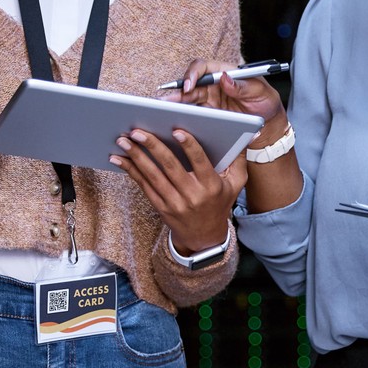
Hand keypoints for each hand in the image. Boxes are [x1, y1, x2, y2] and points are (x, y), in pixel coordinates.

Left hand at [110, 126, 239, 253]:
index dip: (189, 146)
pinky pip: (144, 186)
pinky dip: (131, 171)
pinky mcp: (161, 208)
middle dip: (153, 147)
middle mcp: (192, 196)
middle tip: (138, 131)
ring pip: (153, 176)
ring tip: (124, 140)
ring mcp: (174, 203)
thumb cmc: (219, 204)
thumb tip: (248, 134)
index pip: (200, 163)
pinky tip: (120, 159)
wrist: (204, 237)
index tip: (177, 130)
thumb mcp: (235, 184)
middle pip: (170, 167)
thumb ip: (239, 159)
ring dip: (136, 157)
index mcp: (211, 186)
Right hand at [175, 57, 288, 149]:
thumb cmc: (265, 102)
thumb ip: (243, 86)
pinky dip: (182, 115)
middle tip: (166, 102)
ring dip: (175, 104)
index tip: (188, 86)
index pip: (203, 67)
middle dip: (177, 92)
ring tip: (163, 111)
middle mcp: (213, 84)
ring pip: (187, 99)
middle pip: (190, 84)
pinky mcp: (207, 113)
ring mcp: (209, 99)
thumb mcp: (260, 92)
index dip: (192, 74)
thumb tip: (224, 78)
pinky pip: (192, 112)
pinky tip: (173, 120)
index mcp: (225, 72)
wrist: (268, 123)